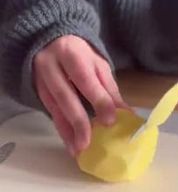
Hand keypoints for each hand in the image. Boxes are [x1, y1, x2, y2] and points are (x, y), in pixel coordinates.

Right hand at [33, 36, 126, 154]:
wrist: (50, 41)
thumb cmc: (80, 54)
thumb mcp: (97, 64)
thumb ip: (109, 88)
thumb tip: (126, 113)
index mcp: (71, 53)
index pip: (85, 79)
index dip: (98, 100)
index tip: (110, 120)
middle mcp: (51, 65)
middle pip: (64, 96)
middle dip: (78, 121)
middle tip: (88, 144)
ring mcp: (40, 78)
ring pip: (54, 107)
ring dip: (66, 131)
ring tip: (78, 150)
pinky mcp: (38, 90)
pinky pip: (50, 112)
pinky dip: (61, 129)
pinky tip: (70, 142)